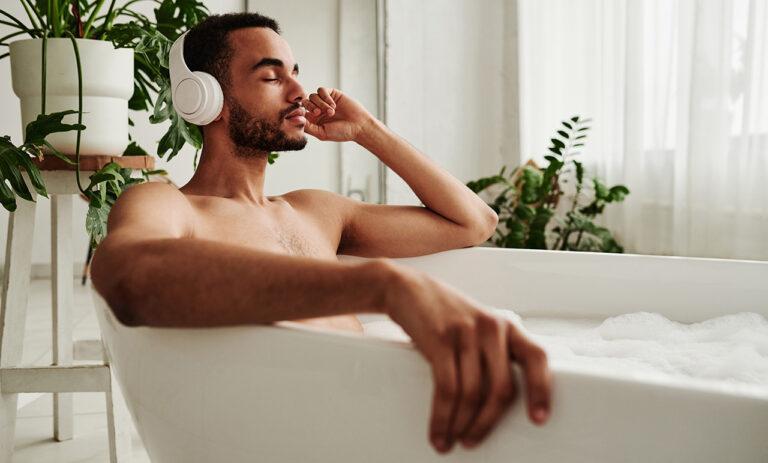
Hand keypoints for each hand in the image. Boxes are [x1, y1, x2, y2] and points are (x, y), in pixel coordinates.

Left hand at [302, 87, 374, 142]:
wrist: (358, 125)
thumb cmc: (341, 132)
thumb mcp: (322, 132)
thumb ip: (307, 126)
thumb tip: (295, 119)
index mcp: (313, 120)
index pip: (300, 112)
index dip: (299, 112)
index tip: (303, 114)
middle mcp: (317, 109)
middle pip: (305, 102)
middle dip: (310, 106)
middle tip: (319, 113)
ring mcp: (324, 101)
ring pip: (313, 96)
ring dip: (321, 103)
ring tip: (331, 112)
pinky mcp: (332, 94)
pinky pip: (321, 90)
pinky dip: (325, 97)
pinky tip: (333, 105)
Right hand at [382, 264, 551, 453]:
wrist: (408, 289)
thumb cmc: (445, 313)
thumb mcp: (478, 326)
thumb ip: (494, 352)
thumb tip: (500, 400)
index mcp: (507, 326)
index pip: (536, 358)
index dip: (541, 390)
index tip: (539, 419)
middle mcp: (492, 327)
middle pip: (501, 388)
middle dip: (488, 422)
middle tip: (474, 440)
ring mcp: (466, 332)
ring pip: (472, 393)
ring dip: (461, 424)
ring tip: (452, 439)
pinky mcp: (440, 339)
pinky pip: (447, 388)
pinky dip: (442, 416)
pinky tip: (438, 429)